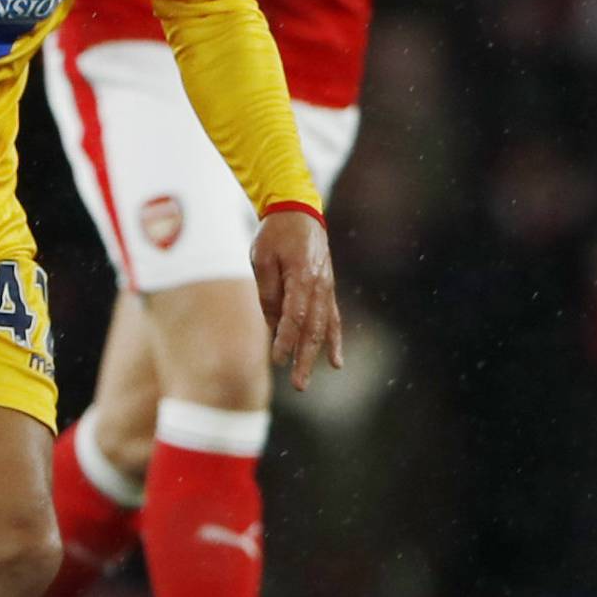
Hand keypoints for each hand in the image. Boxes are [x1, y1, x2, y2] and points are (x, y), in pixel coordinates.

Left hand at [250, 210, 342, 392]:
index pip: (294, 316)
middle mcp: (319, 285)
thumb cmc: (275, 234)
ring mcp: (327, 288)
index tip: (277, 360)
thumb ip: (268, 291)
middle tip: (297, 384)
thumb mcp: (262, 258)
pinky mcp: (328, 289)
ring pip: (323, 328)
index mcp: (301, 276)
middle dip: (303, 358)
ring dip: (315, 355)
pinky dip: (333, 340)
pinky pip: (333, 319)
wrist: (299, 212)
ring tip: (306, 380)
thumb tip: (273, 324)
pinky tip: (335, 362)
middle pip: (312, 328)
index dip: (286, 340)